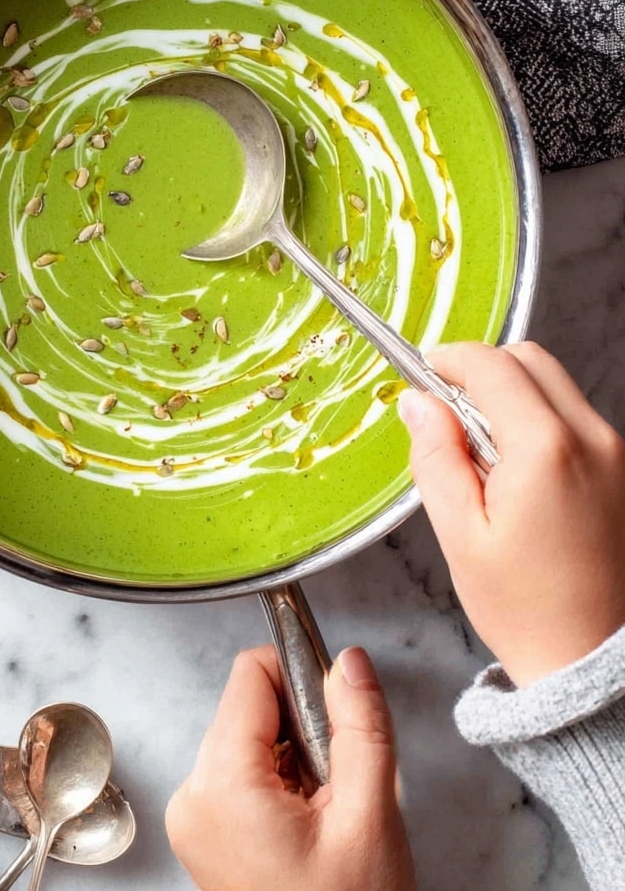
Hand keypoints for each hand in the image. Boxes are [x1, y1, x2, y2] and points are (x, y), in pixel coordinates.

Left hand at [165, 644, 415, 890]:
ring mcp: (194, 817)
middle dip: (302, 726)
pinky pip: (242, 773)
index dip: (301, 675)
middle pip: (248, 706)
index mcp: (220, 785)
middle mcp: (192, 795)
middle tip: (339, 781)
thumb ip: (360, 726)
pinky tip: (309, 824)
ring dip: (295, 757)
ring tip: (326, 811)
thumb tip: (348, 660)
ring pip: (249, 738)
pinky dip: (281, 782)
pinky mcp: (206, 833)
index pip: (250, 675)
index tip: (338, 706)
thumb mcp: (369, 817)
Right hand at [400, 341, 624, 686]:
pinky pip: (575, 419)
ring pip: (555, 386)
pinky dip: (539, 422)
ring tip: (483, 457)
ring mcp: (617, 454)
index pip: (493, 365)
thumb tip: (417, 402)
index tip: (424, 373)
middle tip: (448, 413)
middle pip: (530, 360)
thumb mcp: (460, 534)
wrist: (592, 663)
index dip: (449, 358)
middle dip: (482, 370)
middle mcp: (593, 440)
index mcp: (546, 451)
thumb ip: (435, 456)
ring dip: (512, 397)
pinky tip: (517, 474)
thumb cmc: (526, 610)